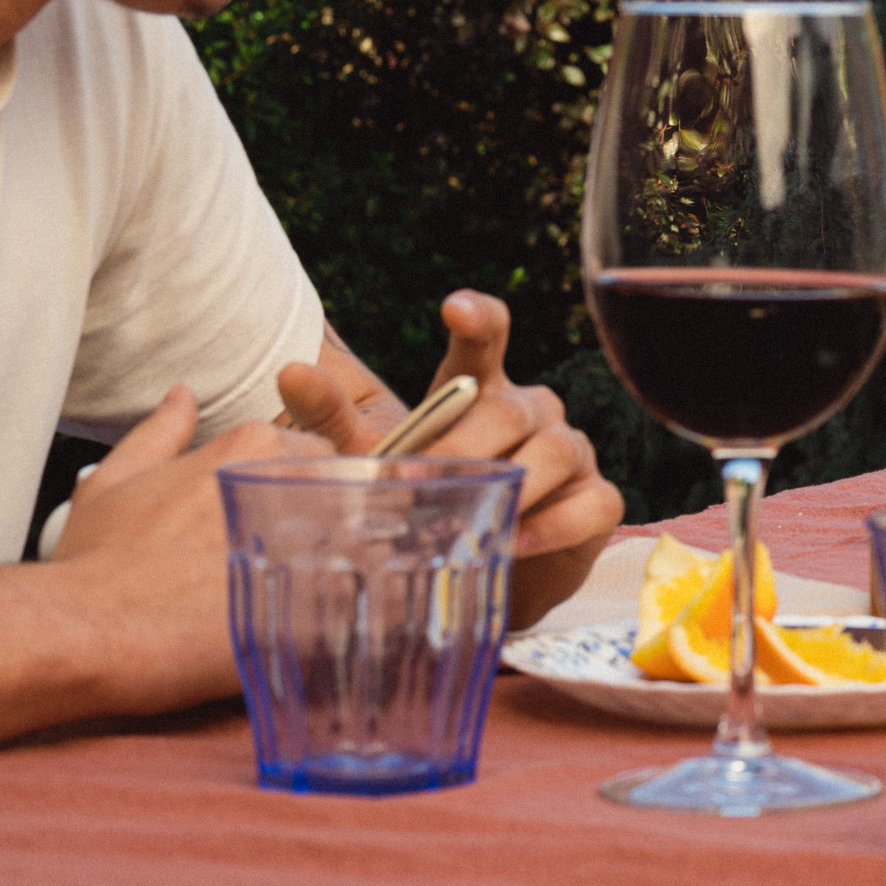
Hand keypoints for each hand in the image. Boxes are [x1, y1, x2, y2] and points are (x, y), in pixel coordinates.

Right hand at [47, 386, 328, 708]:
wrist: (87, 632)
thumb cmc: (95, 561)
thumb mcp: (114, 479)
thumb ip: (160, 432)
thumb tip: (181, 396)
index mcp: (253, 444)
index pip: (311, 454)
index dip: (293, 493)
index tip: (268, 529)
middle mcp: (293, 477)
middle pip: (342, 492)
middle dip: (323, 523)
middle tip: (282, 567)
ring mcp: (316, 535)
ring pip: (360, 542)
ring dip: (339, 566)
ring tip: (293, 603)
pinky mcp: (325, 597)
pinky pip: (361, 598)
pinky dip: (345, 613)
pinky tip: (305, 633)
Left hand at [276, 293, 622, 622]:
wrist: (470, 577)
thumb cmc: (422, 506)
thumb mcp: (373, 463)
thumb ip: (333, 419)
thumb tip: (289, 371)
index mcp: (479, 390)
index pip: (487, 337)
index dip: (478, 317)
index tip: (453, 308)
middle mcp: (531, 411)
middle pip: (512, 407)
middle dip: (470, 443)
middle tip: (430, 478)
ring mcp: (571, 453)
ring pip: (556, 450)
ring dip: (515, 485)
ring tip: (473, 519)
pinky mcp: (596, 502)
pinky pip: (590, 502)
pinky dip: (553, 524)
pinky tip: (514, 542)